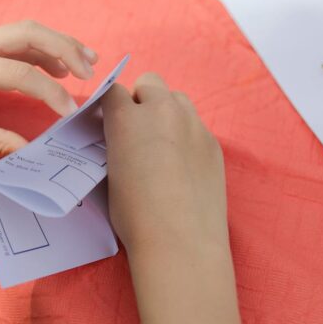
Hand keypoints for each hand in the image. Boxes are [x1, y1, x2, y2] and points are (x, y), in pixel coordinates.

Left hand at [0, 21, 98, 156]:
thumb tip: (32, 151)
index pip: (18, 72)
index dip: (49, 92)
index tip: (70, 113)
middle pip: (27, 33)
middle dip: (63, 49)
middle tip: (90, 72)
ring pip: (23, 30)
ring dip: (56, 43)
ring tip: (86, 63)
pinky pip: (13, 38)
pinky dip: (40, 48)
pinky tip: (58, 67)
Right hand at [102, 72, 227, 255]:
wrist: (180, 240)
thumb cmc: (135, 215)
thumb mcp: (110, 175)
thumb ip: (114, 145)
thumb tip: (119, 141)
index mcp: (126, 119)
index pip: (113, 90)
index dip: (110, 105)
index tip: (108, 121)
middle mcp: (161, 112)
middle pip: (149, 83)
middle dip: (141, 99)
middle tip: (137, 130)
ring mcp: (193, 125)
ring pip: (177, 99)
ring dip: (166, 111)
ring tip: (162, 143)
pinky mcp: (213, 143)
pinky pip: (196, 125)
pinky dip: (186, 135)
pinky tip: (183, 165)